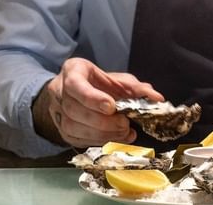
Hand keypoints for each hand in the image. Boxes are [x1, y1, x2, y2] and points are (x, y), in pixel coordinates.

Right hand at [33, 57, 163, 147]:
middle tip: (124, 124)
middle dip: (102, 121)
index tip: (111, 106)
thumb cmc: (99, 83)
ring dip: (101, 134)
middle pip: (74, 109)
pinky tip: (114, 139)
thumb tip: (156, 97)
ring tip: (123, 133)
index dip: (92, 98)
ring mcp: (57, 112)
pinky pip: (76, 140)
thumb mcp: (116, 79)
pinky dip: (97, 141)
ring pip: (72, 127)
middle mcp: (58, 91)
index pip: (75, 84)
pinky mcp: (62, 131)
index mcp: (72, 71)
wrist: (79, 93)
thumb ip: (134, 87)